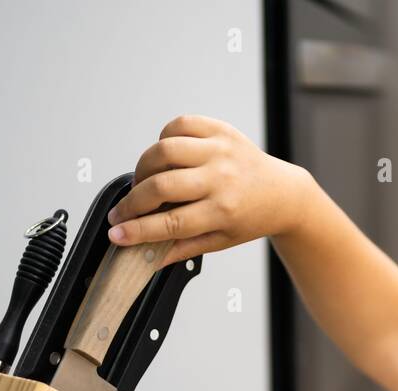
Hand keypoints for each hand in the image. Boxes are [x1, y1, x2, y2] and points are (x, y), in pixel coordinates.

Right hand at [105, 114, 312, 268]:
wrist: (282, 193)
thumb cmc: (250, 218)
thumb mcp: (220, 240)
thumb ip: (183, 248)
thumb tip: (147, 258)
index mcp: (224, 211)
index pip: (171, 222)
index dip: (138, 229)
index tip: (115, 233)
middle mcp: (222, 178)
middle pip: (162, 185)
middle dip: (133, 200)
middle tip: (123, 210)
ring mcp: (221, 150)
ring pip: (165, 150)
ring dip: (143, 167)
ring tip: (142, 181)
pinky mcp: (221, 130)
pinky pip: (180, 125)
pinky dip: (163, 138)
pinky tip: (164, 156)